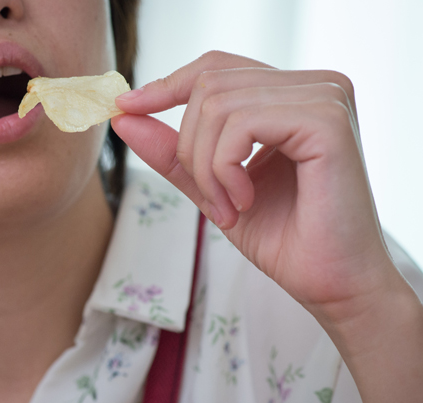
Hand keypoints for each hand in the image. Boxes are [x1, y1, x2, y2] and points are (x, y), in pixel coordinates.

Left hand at [111, 51, 399, 330]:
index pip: (216, 68)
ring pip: (218, 104)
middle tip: (211, 202)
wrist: (329, 284)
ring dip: (207, 167)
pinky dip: (225, 168)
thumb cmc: (283, 238)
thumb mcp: (211, 187)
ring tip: (230, 208)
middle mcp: (313, 86)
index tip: (124, 109)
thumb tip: (123, 115)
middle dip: (190, 149)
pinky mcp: (327, 119)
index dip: (166, 86)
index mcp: (290, 95)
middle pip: (209, 85)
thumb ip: (171, 151)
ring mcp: (324, 97)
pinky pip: (241, 123)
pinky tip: (244, 201)